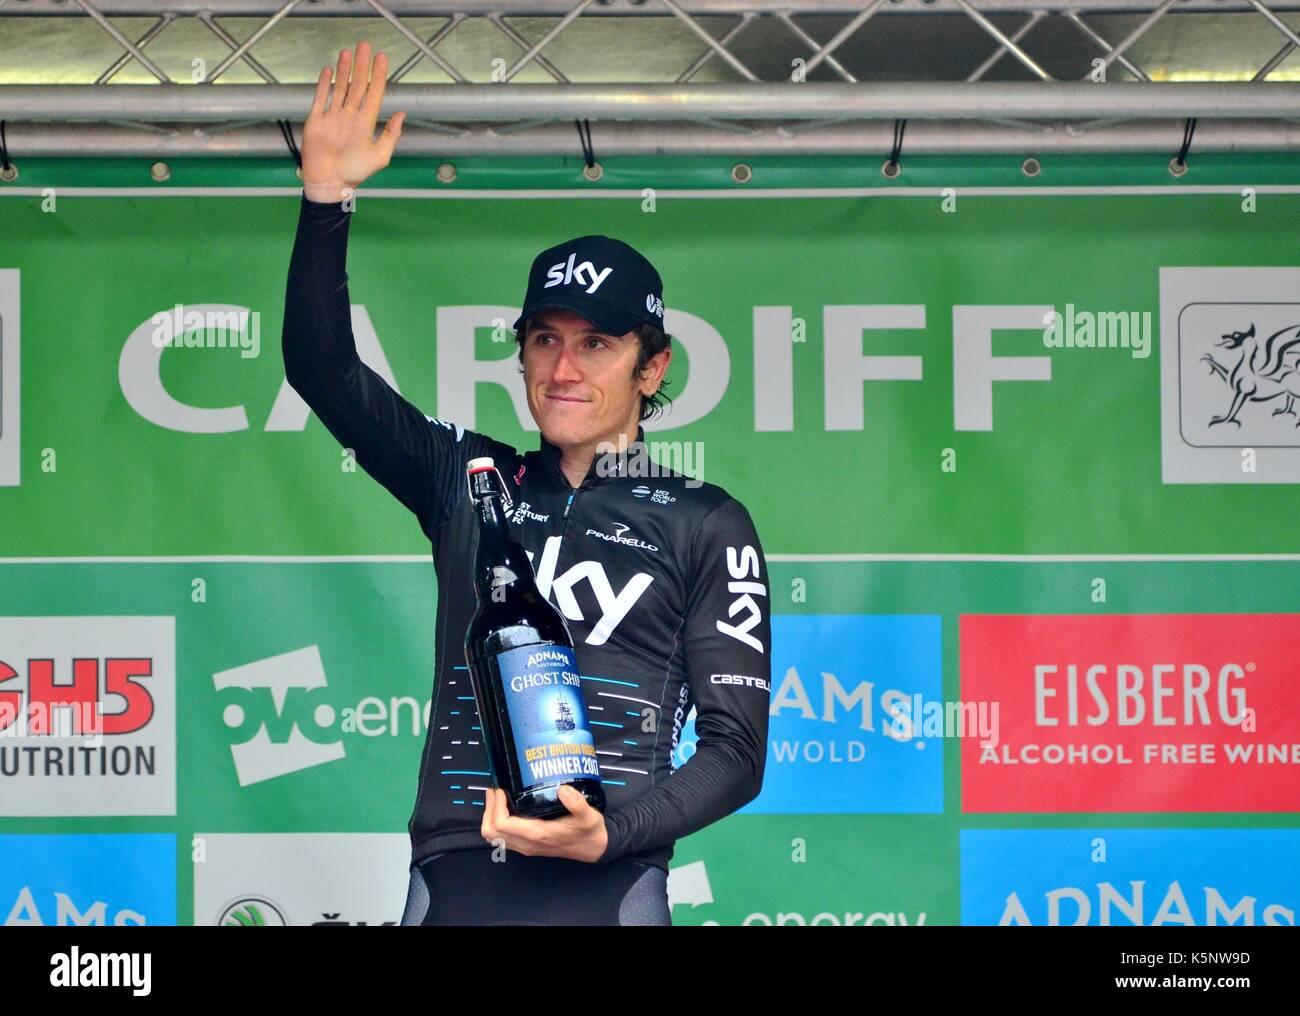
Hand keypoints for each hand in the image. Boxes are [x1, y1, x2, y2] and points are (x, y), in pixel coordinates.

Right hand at [301, 41, 405, 202]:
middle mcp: (350, 118)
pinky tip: (330, 71)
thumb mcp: (379, 156)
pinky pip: (321, 98)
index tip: (381, 59)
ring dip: (345, 70)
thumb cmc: (354, 174)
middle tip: (364, 46)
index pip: (374, 93)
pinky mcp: (317, 121)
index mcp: (365, 124)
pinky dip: (325, 84)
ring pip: (340, 88)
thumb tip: (401, 115)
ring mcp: (333, 118)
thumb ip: (391, 135)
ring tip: (348, 53)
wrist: (329, 183)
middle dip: (362, 66)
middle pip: (357, 86)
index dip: (378, 75)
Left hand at [481, 785, 608, 862]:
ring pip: (494, 837)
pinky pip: (502, 837)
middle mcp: (527, 843)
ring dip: (490, 817)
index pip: (503, 825)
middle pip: (491, 833)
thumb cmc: (589, 831)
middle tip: (494, 791)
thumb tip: (562, 789)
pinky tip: (506, 808)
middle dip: (488, 810)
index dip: (495, 807)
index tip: (500, 789)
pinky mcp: (527, 845)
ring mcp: (526, 846)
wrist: (593, 848)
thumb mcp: (589, 816)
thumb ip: (577, 803)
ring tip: (497, 798)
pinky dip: (497, 823)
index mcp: (538, 835)